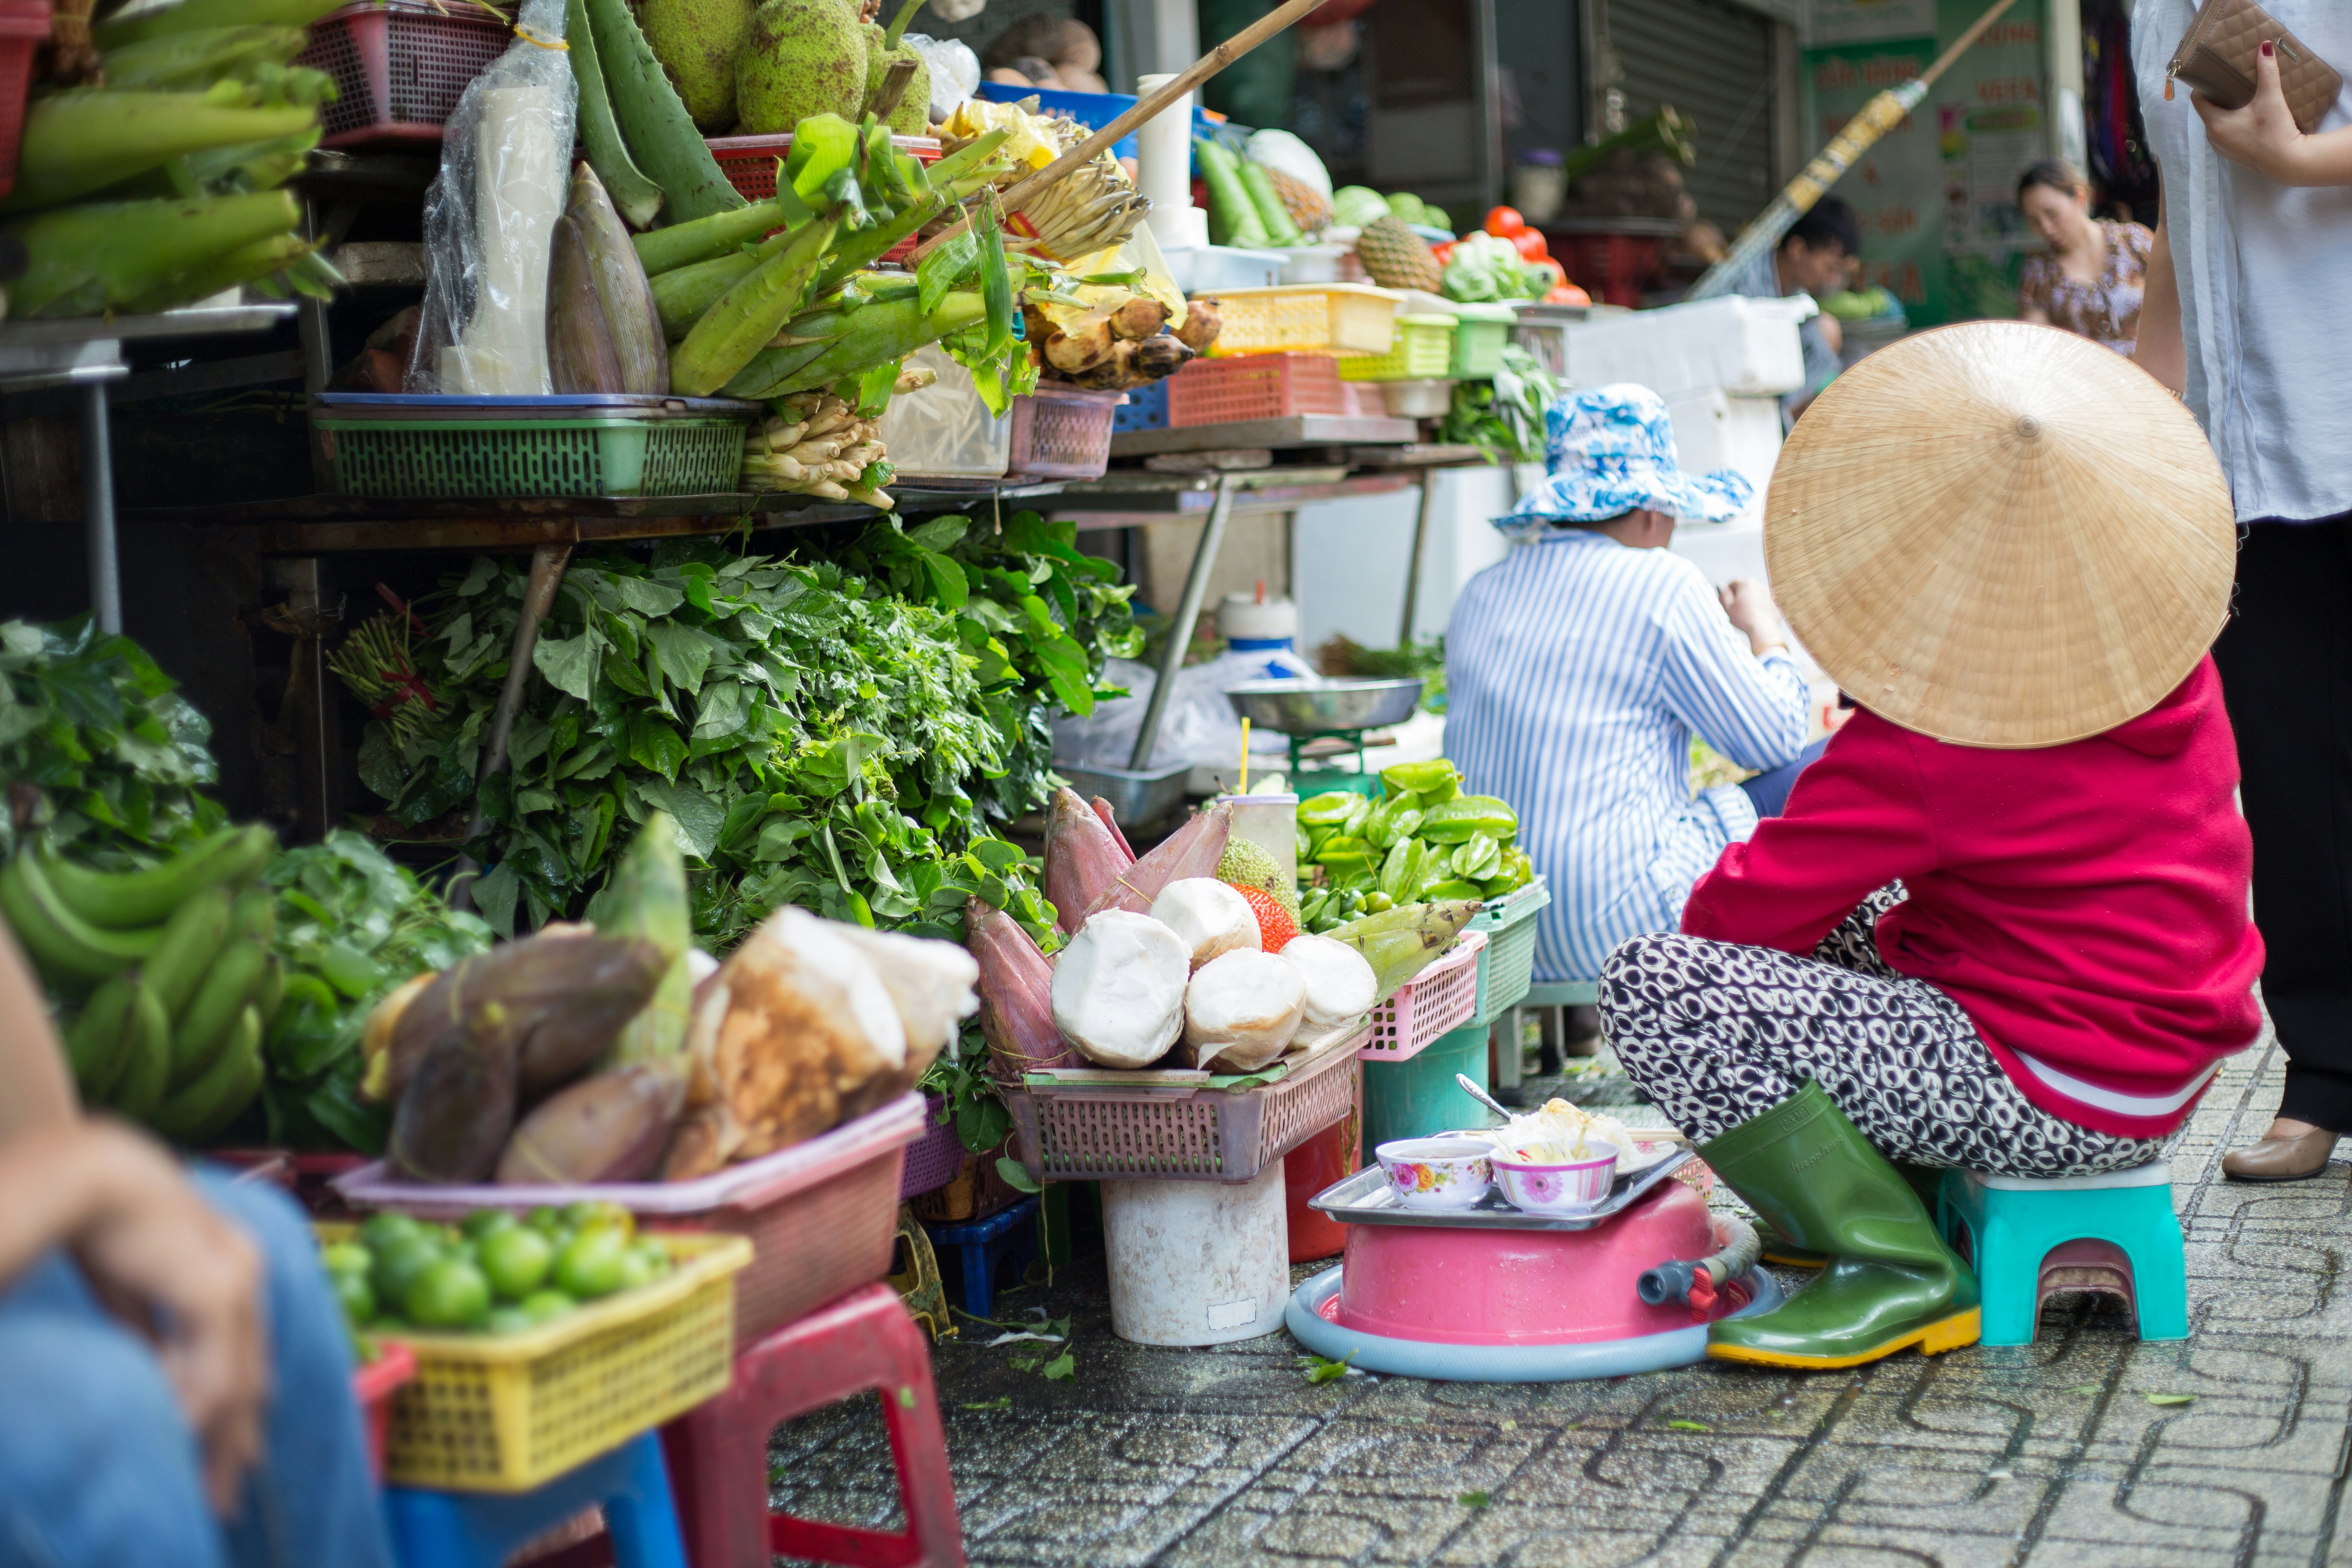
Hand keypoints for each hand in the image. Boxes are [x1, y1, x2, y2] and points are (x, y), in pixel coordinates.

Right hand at [65, 1123, 266, 1514]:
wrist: (97, 1179)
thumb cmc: (110, 1227)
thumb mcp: (136, 1293)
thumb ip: (154, 1332)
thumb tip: (162, 1378)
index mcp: (235, 1267)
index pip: (247, 1352)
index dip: (243, 1404)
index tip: (241, 1453)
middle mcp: (247, 1274)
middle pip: (251, 1375)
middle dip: (239, 1440)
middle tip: (228, 1494)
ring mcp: (237, 1282)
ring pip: (237, 1382)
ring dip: (220, 1439)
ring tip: (209, 1486)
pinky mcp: (216, 1292)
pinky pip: (213, 1370)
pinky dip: (194, 1407)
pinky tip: (176, 1435)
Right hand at [1720, 579, 1784, 653]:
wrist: (1763, 629)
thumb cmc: (1743, 618)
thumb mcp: (1728, 607)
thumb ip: (1723, 594)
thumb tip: (1721, 586)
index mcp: (1746, 583)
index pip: (1733, 583)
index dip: (1727, 592)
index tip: (1725, 602)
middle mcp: (1759, 585)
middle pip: (1745, 588)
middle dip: (1740, 596)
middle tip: (1735, 609)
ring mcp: (1769, 594)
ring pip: (1756, 595)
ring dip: (1750, 601)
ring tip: (1746, 615)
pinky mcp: (1775, 603)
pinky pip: (1764, 603)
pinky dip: (1760, 608)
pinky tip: (1755, 617)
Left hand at [2195, 40, 2305, 179]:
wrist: (2288, 162)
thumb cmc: (2275, 131)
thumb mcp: (2271, 98)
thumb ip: (2267, 72)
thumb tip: (2264, 46)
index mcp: (2215, 124)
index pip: (2198, 99)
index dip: (2204, 84)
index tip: (2215, 73)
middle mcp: (2213, 138)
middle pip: (2207, 109)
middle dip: (2217, 95)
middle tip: (2230, 79)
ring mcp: (2222, 148)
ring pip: (2216, 122)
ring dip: (2224, 109)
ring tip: (2238, 94)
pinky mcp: (2232, 153)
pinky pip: (2225, 132)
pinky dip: (2231, 121)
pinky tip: (2245, 113)